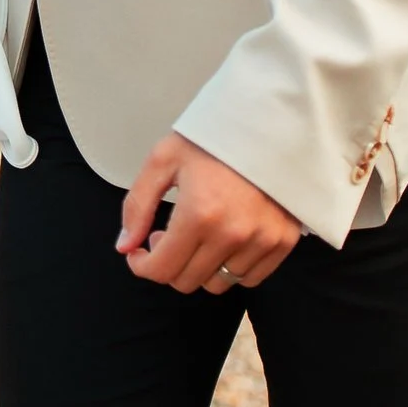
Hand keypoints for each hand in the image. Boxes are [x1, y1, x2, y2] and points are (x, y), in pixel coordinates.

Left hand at [117, 133, 300, 294]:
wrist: (267, 122)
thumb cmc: (213, 138)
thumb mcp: (163, 160)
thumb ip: (137, 206)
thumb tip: (125, 247)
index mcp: (199, 214)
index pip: (162, 270)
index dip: (143, 266)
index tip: (140, 252)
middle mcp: (232, 234)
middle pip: (187, 281)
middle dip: (169, 262)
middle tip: (169, 234)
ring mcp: (261, 240)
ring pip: (218, 284)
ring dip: (200, 267)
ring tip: (199, 235)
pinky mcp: (282, 241)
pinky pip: (250, 279)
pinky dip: (232, 268)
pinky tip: (225, 241)